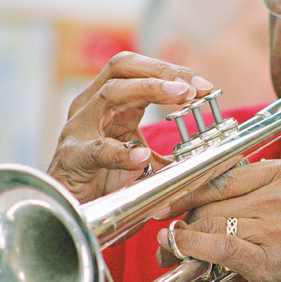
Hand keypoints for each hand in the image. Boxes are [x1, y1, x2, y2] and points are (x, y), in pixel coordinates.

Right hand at [47, 51, 212, 202]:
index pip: (141, 70)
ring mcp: (80, 128)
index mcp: (112, 103)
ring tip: (181, 98)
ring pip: (111, 93)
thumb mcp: (144, 161)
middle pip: (124, 66)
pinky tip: (142, 156)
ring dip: (149, 90)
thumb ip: (169, 154)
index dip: (174, 72)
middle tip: (196, 88)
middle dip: (164, 71)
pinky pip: (97, 149)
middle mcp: (92, 106)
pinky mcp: (73, 157)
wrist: (71, 215)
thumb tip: (209, 155)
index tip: (206, 87)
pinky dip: (121, 152)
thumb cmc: (104, 184)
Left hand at [155, 159, 280, 281]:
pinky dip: (190, 248)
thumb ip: (259, 196)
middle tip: (169, 234)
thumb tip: (209, 198)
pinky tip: (178, 249)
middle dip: (183, 218)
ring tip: (172, 251)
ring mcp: (277, 226)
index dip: (188, 189)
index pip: (221, 175)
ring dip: (184, 238)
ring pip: (210, 223)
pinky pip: (217, 246)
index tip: (168, 200)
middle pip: (211, 200)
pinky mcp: (270, 260)